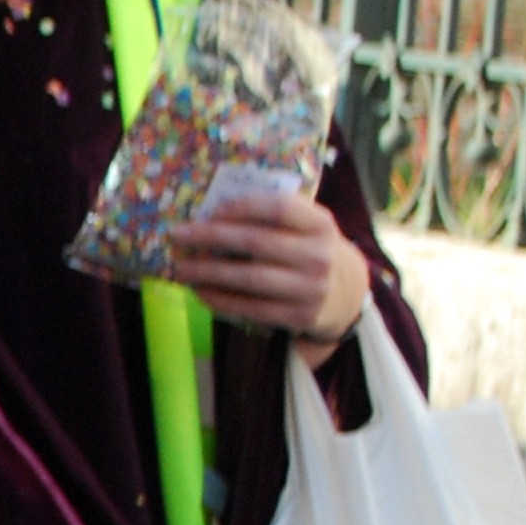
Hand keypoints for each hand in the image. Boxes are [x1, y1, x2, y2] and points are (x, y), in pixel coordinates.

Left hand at [166, 189, 369, 364]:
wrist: (348, 295)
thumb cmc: (312, 252)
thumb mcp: (308, 229)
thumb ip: (276, 219)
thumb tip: (213, 214)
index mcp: (321, 224)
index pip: (279, 208)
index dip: (242, 207)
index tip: (210, 210)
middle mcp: (319, 255)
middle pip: (256, 242)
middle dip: (210, 238)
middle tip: (177, 236)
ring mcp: (311, 288)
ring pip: (249, 278)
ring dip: (207, 272)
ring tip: (179, 268)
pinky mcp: (299, 316)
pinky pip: (250, 307)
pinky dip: (219, 299)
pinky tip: (198, 290)